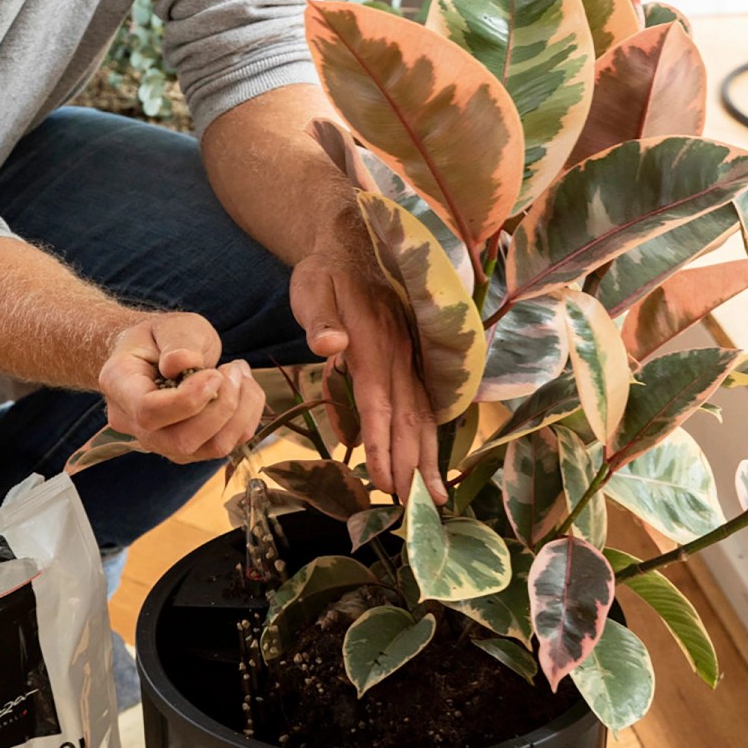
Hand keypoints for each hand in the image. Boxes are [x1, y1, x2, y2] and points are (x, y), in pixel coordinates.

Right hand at [99, 313, 263, 463]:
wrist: (158, 354)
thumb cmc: (160, 338)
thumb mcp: (169, 325)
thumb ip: (177, 341)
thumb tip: (184, 363)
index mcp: (120, 386)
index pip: (148, 412)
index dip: (187, 400)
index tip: (214, 374)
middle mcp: (136, 424)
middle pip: (181, 440)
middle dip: (221, 407)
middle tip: (233, 369)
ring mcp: (163, 443)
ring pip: (210, 448)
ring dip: (240, 411)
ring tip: (240, 374)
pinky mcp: (192, 448)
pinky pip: (228, 444)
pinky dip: (247, 416)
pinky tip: (242, 387)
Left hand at [288, 247, 445, 504]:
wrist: (352, 239)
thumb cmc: (325, 271)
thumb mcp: (313, 289)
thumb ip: (321, 320)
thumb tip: (329, 346)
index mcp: (373, 344)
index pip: (379, 404)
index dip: (383, 445)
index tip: (385, 482)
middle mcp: (398, 354)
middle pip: (409, 417)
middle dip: (413, 464)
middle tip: (417, 508)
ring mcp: (408, 355)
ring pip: (422, 412)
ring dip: (428, 455)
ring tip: (435, 495)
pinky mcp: (409, 356)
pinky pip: (419, 401)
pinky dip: (424, 433)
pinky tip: (425, 460)